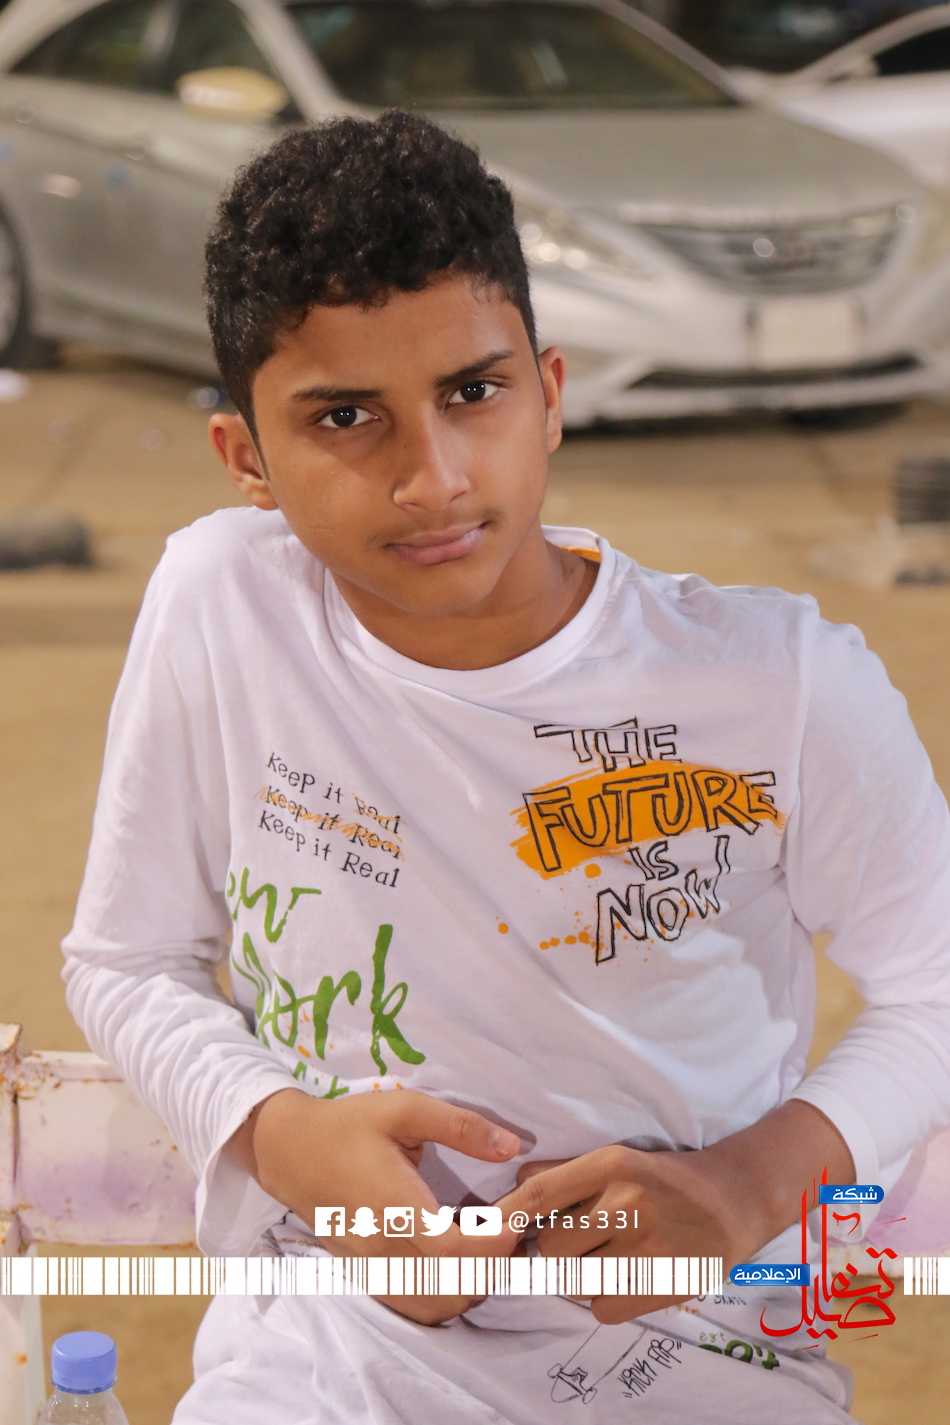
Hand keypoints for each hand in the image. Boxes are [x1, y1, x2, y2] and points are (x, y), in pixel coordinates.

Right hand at [228, 1087, 522, 1323]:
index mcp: (396, 1206)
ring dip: (474, 1284)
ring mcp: (374, 1269)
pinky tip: (457, 1263)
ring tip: (486, 1245)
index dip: (497, 1243)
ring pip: (438, 1304)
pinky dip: (448, 1296)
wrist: (289, 1151)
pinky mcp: (367, 1276)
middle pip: (454, 1285)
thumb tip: (512, 1146)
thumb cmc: (348, 1125)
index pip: (457, 1250)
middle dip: (494, 1264)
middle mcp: (384, 1248)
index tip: (517, 1218)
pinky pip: (416, 1306)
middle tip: (508, 1227)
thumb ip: (460, 1126)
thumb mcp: (405, 1109)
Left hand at [494, 1101, 853, 1324]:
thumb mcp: (618, 1159)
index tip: (488, 1230)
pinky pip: (602, 1308)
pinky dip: (604, 1301)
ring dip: (580, 1277)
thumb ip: (567, 1174)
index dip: (507, 1215)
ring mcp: (646, 1245)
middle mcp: (627, 1202)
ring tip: (602, 1261)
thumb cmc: (667, 1178)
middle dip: (555, 1250)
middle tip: (573, 1245)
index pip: (541, 1192)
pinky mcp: (662, 1283)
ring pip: (576, 1280)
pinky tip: (621, 1281)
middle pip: (553, 1246)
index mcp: (611, 1165)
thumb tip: (516, 1180)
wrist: (734, 1199)